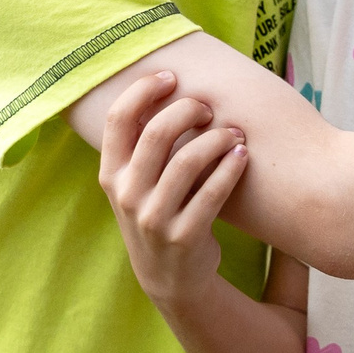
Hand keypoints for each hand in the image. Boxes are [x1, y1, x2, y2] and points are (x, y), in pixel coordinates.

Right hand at [95, 70, 249, 310]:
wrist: (169, 275)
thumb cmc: (157, 211)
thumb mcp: (134, 183)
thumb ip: (141, 144)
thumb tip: (167, 83)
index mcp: (110, 174)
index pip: (118, 119)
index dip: (143, 90)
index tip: (170, 77)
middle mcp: (127, 195)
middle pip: (156, 133)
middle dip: (188, 109)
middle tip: (207, 108)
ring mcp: (154, 218)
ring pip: (188, 160)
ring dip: (217, 138)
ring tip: (234, 132)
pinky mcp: (185, 236)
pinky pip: (213, 192)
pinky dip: (231, 167)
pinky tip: (243, 154)